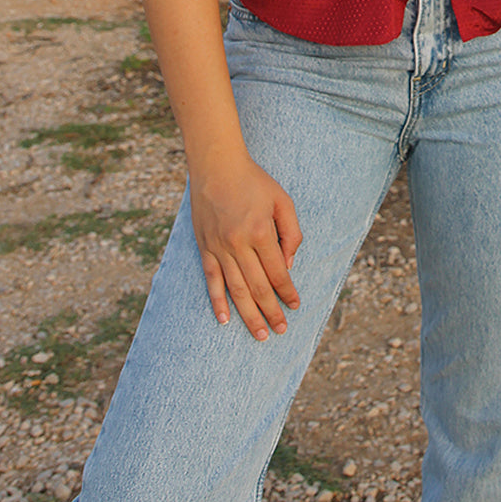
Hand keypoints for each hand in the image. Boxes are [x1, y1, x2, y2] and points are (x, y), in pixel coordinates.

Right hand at [189, 152, 302, 340]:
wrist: (216, 167)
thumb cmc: (254, 182)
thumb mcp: (283, 201)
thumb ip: (291, 233)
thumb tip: (288, 264)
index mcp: (261, 232)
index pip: (277, 273)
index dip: (287, 292)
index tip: (295, 306)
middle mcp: (239, 244)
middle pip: (258, 287)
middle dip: (271, 312)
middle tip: (280, 330)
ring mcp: (219, 248)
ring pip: (236, 289)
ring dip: (248, 314)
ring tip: (259, 334)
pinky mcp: (205, 248)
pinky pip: (212, 280)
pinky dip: (218, 302)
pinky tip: (225, 319)